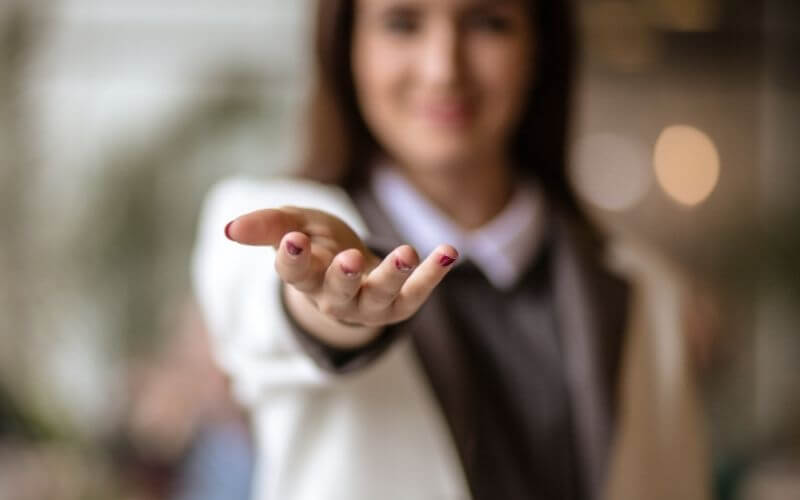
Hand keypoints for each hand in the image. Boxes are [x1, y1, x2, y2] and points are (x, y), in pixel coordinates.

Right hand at [224, 206, 457, 347]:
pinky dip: (432, 276)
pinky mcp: (399, 306)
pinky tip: (449, 251)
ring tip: (406, 250)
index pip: (294, 273)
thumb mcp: (293, 225)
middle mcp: (335, 297)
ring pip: (379, 296)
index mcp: (305, 277)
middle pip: (336, 292)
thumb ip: (267, 225)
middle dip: (341, 277)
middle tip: (348, 260)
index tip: (292, 241)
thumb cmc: (317, 244)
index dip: (292, 259)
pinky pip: (416, 295)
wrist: (350, 267)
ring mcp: (368, 304)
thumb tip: (230, 228)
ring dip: (393, 275)